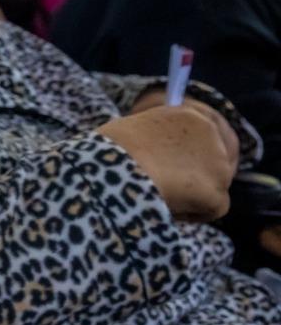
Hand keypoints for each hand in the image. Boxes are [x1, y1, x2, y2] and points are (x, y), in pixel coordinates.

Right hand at [99, 105, 237, 221]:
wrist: (105, 168)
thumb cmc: (105, 152)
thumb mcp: (137, 132)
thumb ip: (163, 138)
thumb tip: (172, 158)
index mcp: (187, 112)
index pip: (212, 131)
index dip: (201, 153)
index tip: (188, 167)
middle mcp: (209, 130)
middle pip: (219, 161)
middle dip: (201, 176)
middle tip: (172, 187)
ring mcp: (217, 160)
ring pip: (213, 185)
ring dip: (193, 194)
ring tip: (159, 193)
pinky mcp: (216, 189)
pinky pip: (212, 209)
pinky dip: (191, 213)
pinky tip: (166, 206)